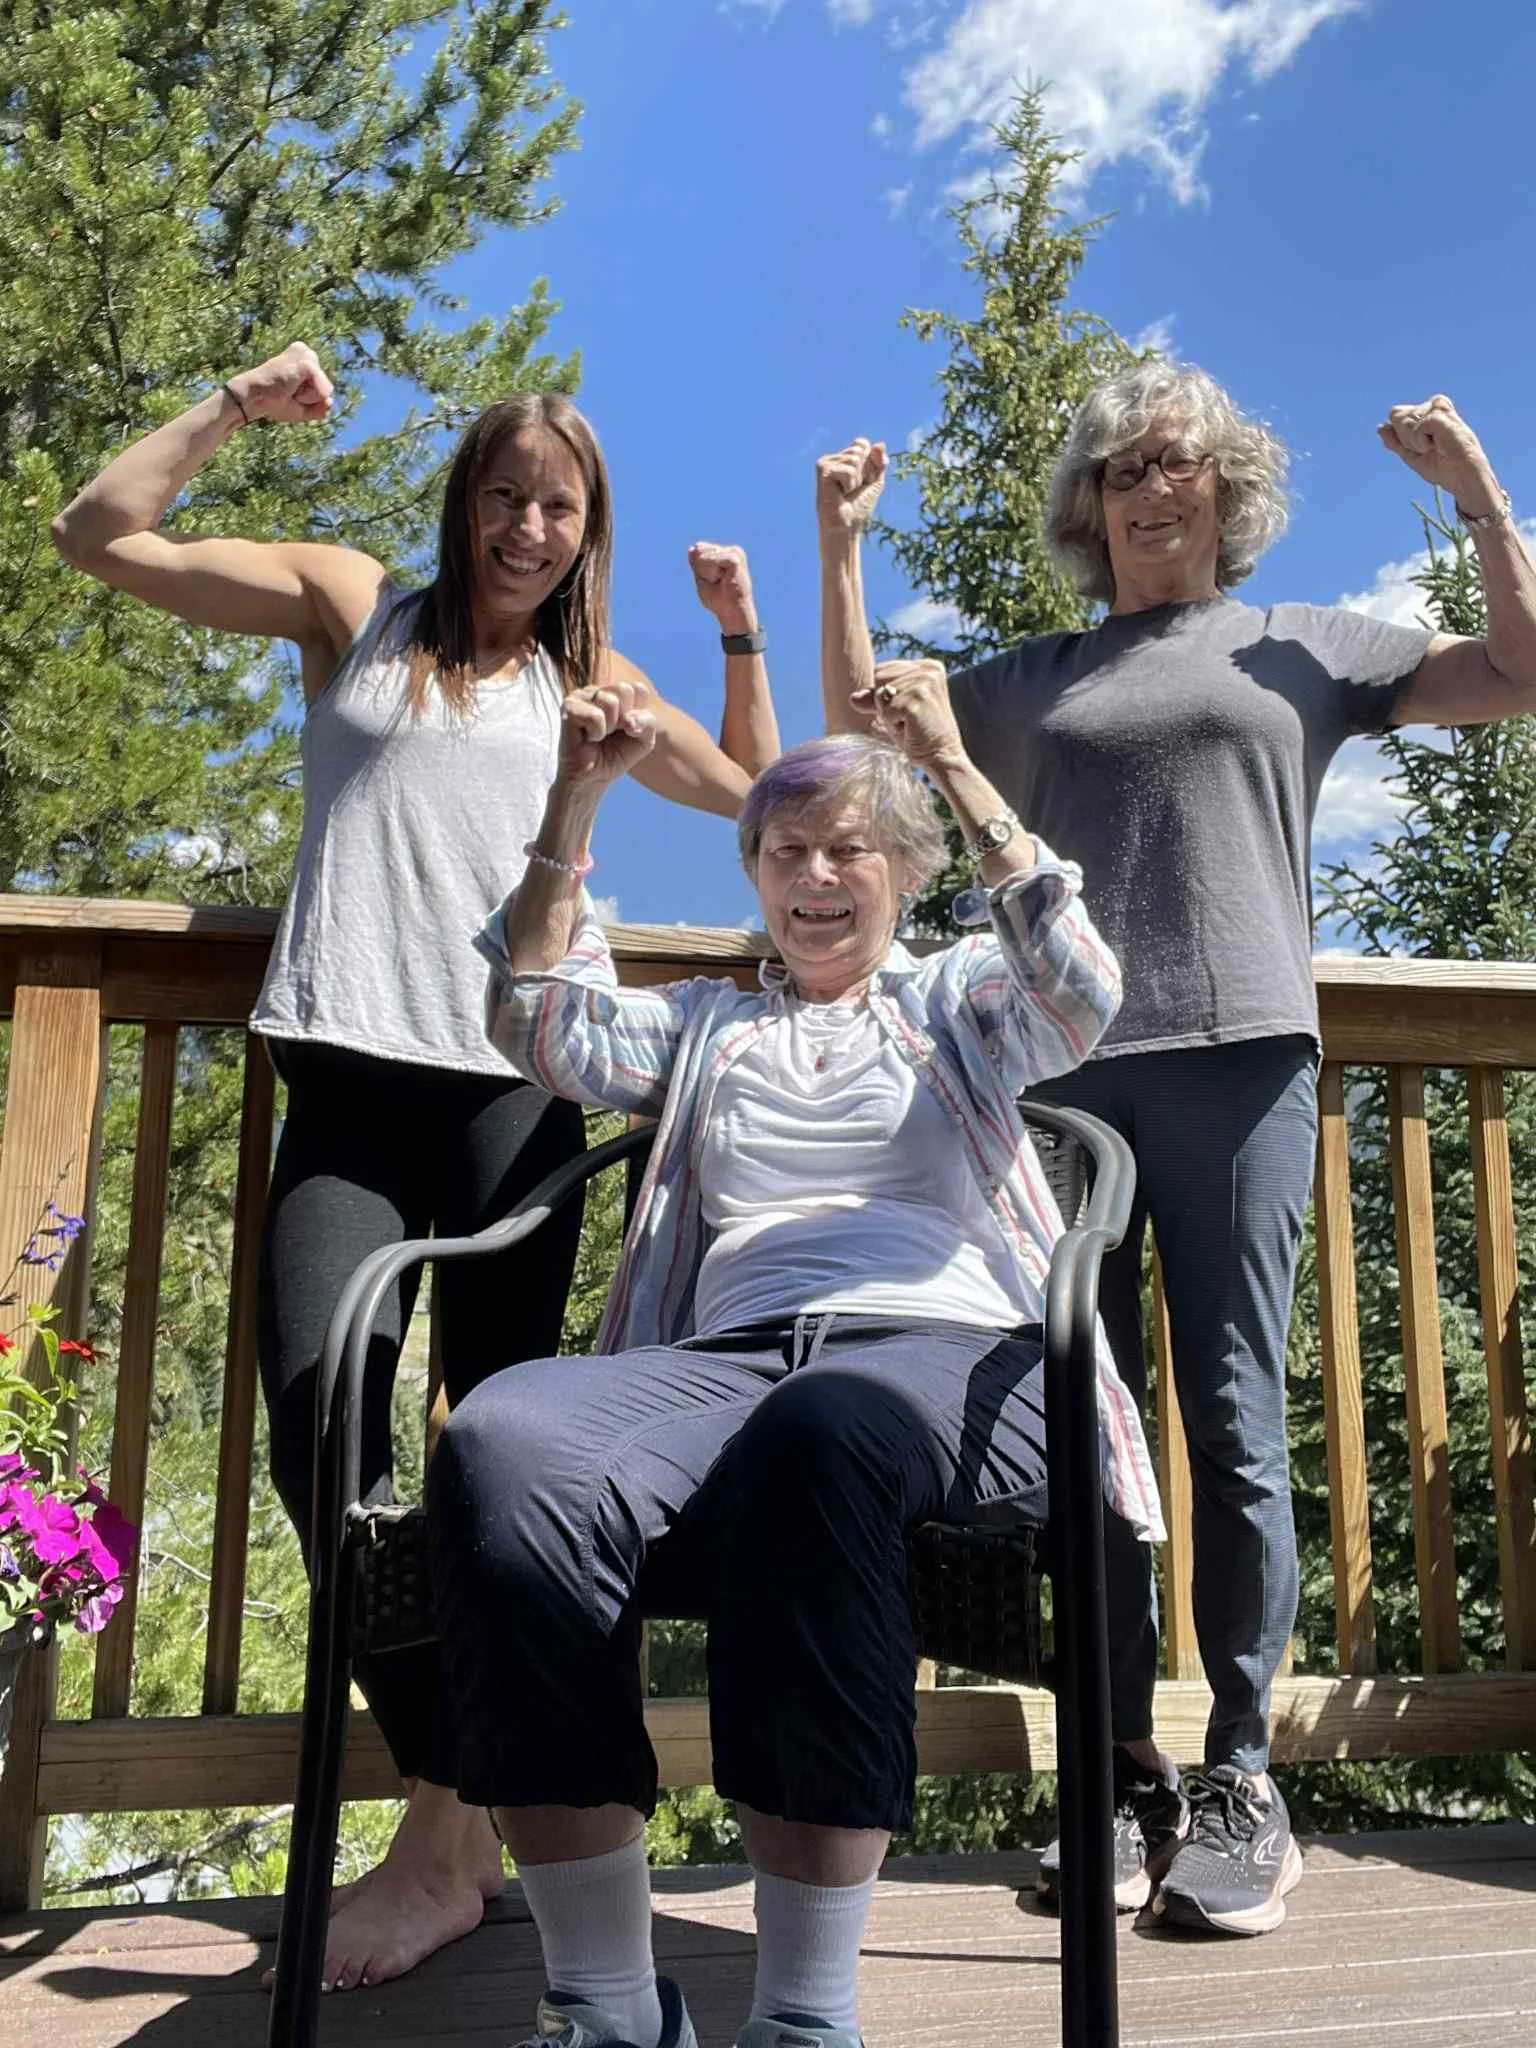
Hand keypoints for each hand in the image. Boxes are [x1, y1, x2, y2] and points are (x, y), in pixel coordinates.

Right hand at [227, 342, 334, 425]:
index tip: (286, 392)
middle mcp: (306, 351)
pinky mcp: (307, 363)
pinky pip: (323, 391)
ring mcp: (306, 354)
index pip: (323, 388)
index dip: (308, 399)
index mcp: (303, 359)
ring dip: (308, 398)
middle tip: (286, 392)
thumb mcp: (300, 409)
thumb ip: (319, 408)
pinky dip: (308, 397)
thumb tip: (330, 401)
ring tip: (288, 389)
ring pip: (326, 390)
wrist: (254, 397)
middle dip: (310, 398)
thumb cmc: (272, 402)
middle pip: (327, 388)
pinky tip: (290, 387)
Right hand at [557, 679, 656, 789]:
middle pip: (624, 690)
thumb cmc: (616, 755)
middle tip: (611, 733)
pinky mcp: (569, 708)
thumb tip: (628, 720)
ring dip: (609, 728)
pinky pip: (595, 717)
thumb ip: (647, 723)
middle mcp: (597, 690)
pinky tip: (587, 738)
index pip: (639, 689)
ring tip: (598, 736)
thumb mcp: (643, 739)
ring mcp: (580, 696)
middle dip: (623, 719)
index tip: (626, 730)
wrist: (592, 778)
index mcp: (615, 692)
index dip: (638, 715)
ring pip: (610, 702)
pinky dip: (596, 733)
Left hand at [688, 542, 757, 634]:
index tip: (712, 582)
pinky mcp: (736, 560)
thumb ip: (696, 564)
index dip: (699, 568)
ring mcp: (735, 554)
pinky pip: (714, 559)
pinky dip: (713, 572)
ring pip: (706, 555)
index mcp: (725, 554)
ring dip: (708, 572)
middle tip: (717, 583)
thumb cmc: (719, 600)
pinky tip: (722, 580)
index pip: (699, 549)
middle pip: (701, 550)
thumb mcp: (702, 579)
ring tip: (721, 582)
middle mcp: (731, 551)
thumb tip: (692, 548)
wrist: (731, 612)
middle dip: (702, 569)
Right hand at [816, 438, 886, 536]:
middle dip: (863, 473)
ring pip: (854, 460)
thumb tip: (880, 444)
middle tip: (853, 490)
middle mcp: (833, 458)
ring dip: (856, 481)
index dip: (870, 464)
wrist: (846, 527)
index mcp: (843, 459)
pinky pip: (848, 470)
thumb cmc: (858, 507)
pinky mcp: (823, 470)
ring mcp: (826, 463)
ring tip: (845, 493)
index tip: (862, 483)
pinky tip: (839, 494)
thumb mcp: (875, 481)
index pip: (862, 444)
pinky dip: (849, 485)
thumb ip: (879, 462)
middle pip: (859, 450)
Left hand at [855, 660, 965, 771]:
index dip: (886, 694)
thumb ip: (874, 698)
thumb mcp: (895, 709)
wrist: (941, 755)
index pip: (881, 670)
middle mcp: (928, 669)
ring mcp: (923, 683)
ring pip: (879, 695)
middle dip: (885, 703)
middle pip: (878, 678)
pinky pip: (884, 711)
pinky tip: (911, 730)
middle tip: (909, 717)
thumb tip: (852, 698)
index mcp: (927, 665)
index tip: (908, 708)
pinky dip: (892, 726)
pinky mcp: (916, 700)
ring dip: (889, 716)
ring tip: (910, 724)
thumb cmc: (918, 732)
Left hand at [1378, 396, 1500, 512]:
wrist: (1462, 478)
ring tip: (1435, 447)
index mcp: (1430, 410)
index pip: (1396, 415)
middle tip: (1429, 448)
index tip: (1423, 448)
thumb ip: (1395, 441)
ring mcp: (1439, 408)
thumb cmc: (1443, 468)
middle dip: (1406, 439)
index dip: (1403, 438)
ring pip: (1404, 421)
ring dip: (1414, 441)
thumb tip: (1380, 427)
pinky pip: (1415, 428)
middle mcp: (1435, 404)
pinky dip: (1421, 442)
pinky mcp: (1440, 415)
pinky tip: (1437, 445)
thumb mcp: (1412, 454)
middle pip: (1396, 416)